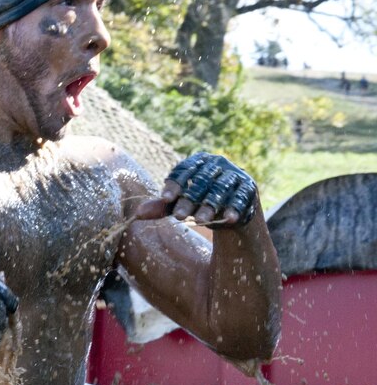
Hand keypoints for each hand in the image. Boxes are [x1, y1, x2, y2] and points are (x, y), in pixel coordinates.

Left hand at [135, 152, 257, 226]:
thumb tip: (136, 214)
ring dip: (209, 206)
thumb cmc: (198, 204)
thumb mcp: (179, 204)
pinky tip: (228, 220)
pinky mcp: (248, 187)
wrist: (230, 211)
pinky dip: (234, 208)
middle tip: (178, 217)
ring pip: (220, 190)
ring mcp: (234, 174)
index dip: (175, 185)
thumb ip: (161, 207)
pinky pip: (241, 198)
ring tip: (199, 222)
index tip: (165, 199)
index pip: (184, 171)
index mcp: (198, 162)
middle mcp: (217, 164)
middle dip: (189, 200)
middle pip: (201, 182)